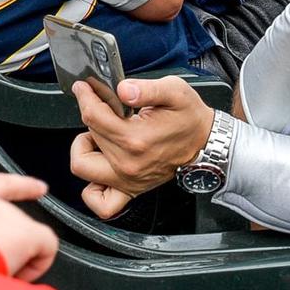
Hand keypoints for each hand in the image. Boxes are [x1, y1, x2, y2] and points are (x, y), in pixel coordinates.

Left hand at [69, 77, 214, 205]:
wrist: (206, 142)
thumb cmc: (190, 118)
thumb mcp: (174, 91)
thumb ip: (146, 88)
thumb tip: (123, 89)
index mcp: (136, 138)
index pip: (93, 117)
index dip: (85, 98)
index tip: (84, 88)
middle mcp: (128, 163)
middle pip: (88, 137)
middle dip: (91, 117)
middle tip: (103, 107)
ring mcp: (128, 180)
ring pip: (83, 168)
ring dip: (84, 150)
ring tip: (98, 136)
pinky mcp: (131, 190)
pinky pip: (102, 202)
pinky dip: (92, 189)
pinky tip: (100, 166)